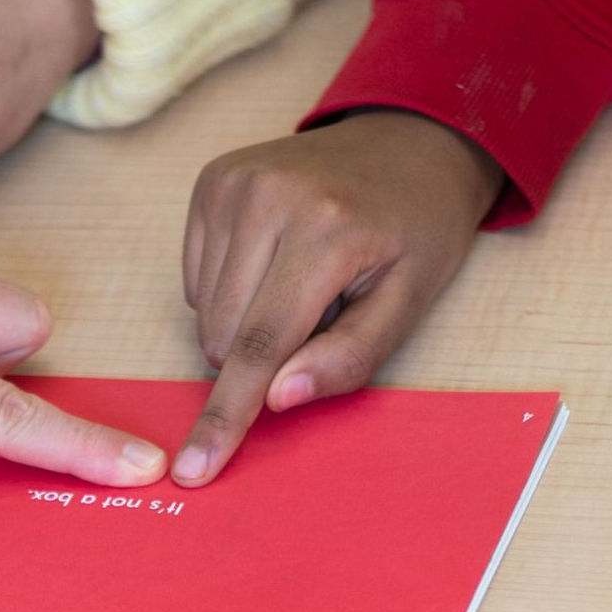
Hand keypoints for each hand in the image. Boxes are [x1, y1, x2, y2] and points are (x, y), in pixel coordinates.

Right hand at [173, 111, 505, 486]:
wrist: (408, 141)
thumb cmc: (417, 229)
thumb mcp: (409, 302)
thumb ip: (348, 358)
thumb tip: (277, 400)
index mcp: (326, 229)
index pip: (262, 343)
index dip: (228, 414)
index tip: (195, 470)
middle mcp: (267, 197)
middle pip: (225, 335)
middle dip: (260, 360)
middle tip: (319, 319)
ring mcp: (231, 183)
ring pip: (203, 313)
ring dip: (244, 325)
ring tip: (300, 284)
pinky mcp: (210, 181)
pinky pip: (194, 279)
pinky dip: (229, 292)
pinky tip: (272, 263)